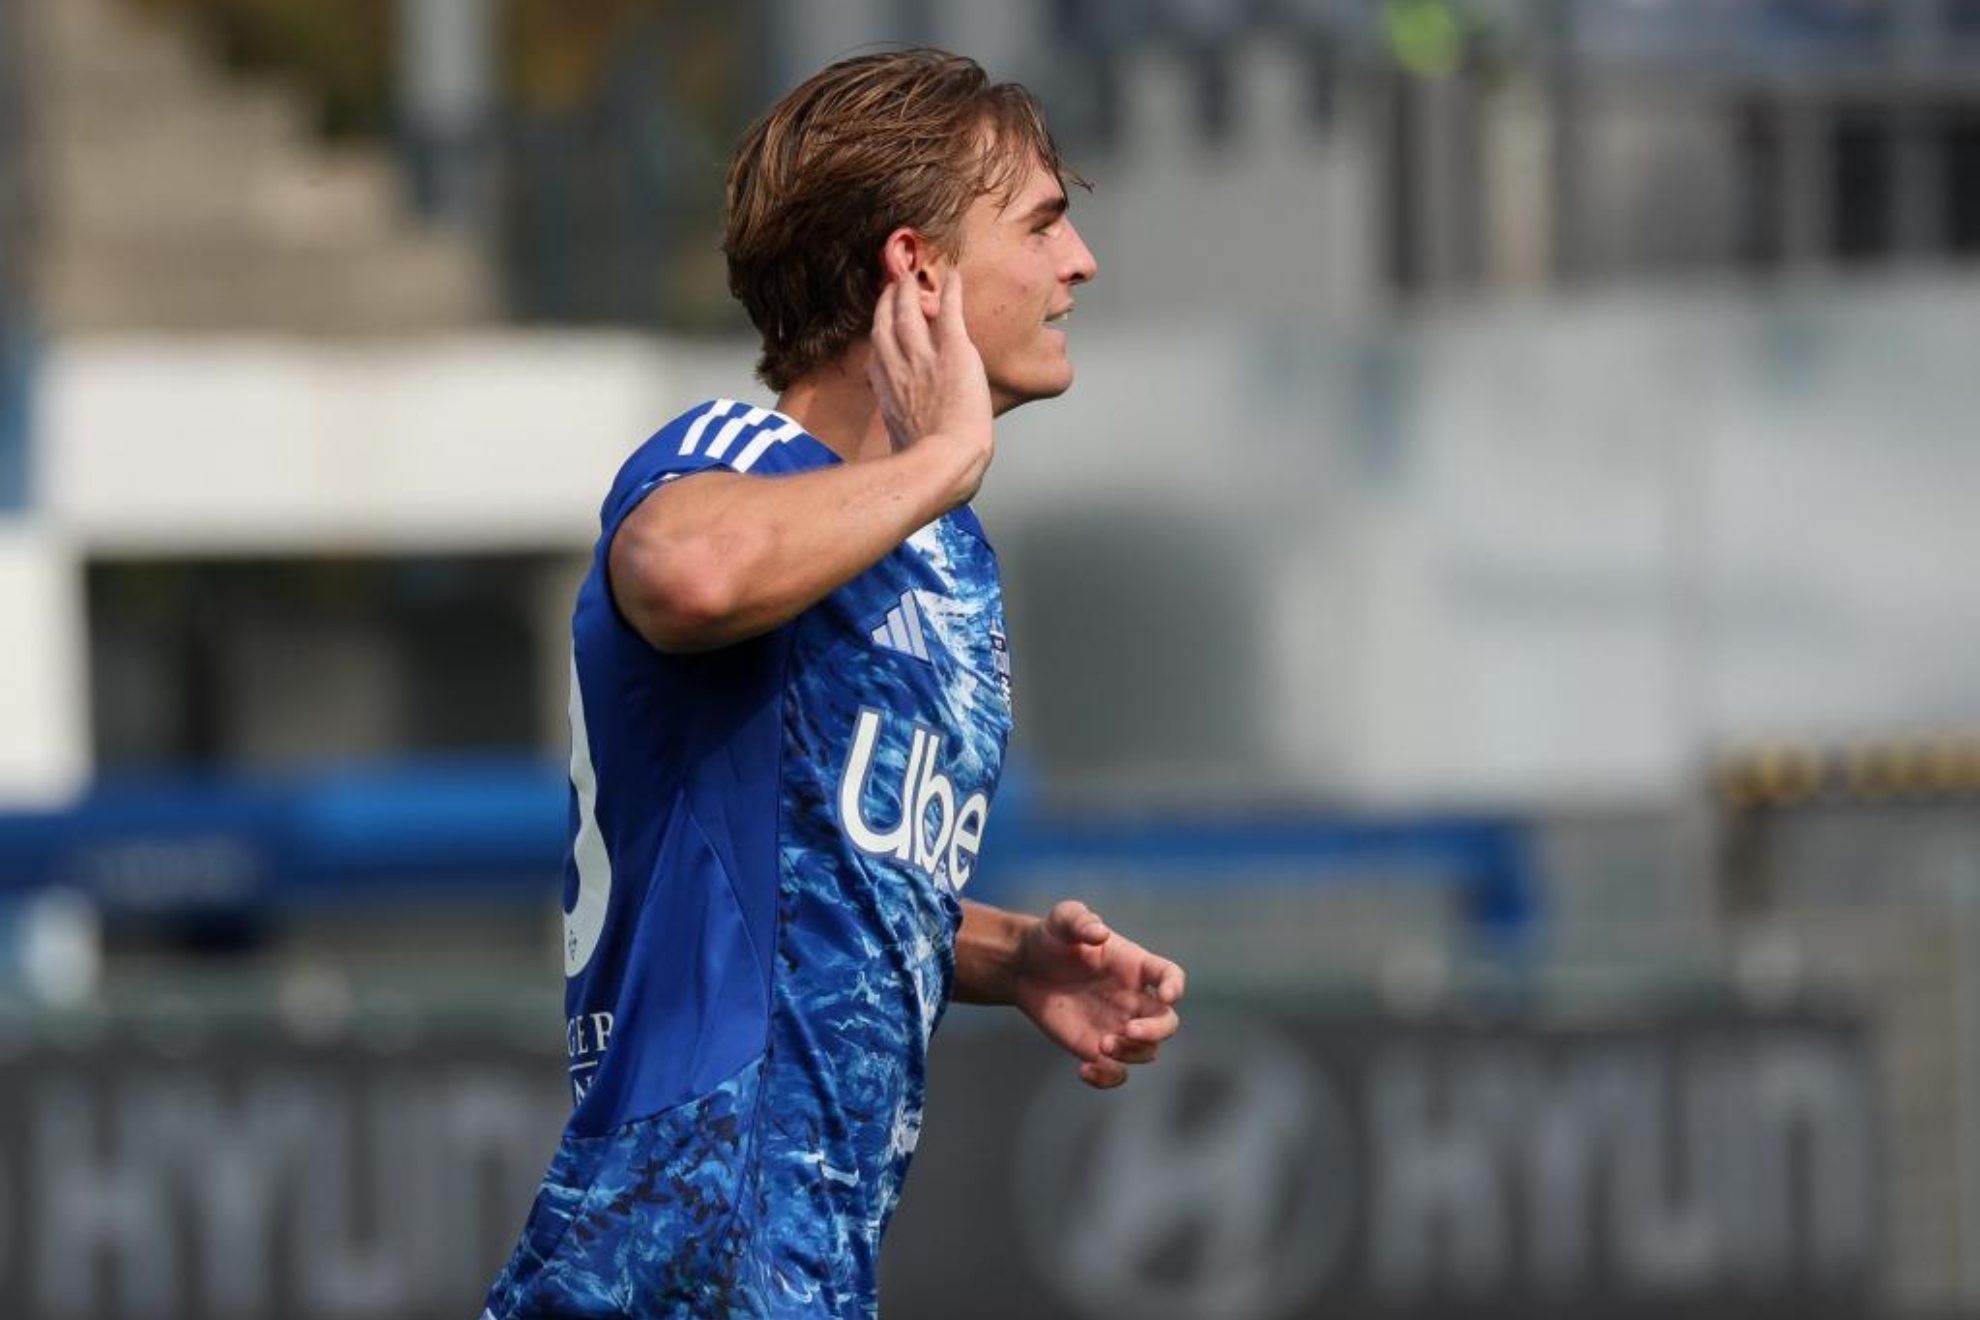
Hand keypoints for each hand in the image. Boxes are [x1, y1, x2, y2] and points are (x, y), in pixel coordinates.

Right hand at [866, 269, 993, 501]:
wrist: (945, 459)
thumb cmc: (926, 462)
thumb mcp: (899, 440)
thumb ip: (898, 425)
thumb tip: (901, 434)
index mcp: (887, 388)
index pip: (878, 351)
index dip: (880, 331)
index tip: (883, 320)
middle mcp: (899, 366)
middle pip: (886, 323)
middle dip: (888, 300)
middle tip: (894, 284)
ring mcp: (924, 356)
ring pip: (911, 311)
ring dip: (911, 289)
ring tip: (913, 276)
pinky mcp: (953, 351)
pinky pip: (950, 312)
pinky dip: (952, 293)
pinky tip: (955, 278)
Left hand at [1010, 900, 1185, 1088]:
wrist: (1026, 966)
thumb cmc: (1052, 937)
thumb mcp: (1064, 920)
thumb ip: (1081, 920)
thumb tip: (1100, 932)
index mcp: (1136, 966)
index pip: (1170, 976)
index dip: (1175, 986)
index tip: (1166, 995)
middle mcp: (1134, 999)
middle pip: (1167, 1022)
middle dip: (1155, 1031)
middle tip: (1127, 1031)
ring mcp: (1118, 1025)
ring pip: (1146, 1050)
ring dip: (1131, 1053)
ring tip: (1102, 1045)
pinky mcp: (1096, 1047)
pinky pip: (1116, 1072)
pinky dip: (1108, 1078)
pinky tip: (1085, 1070)